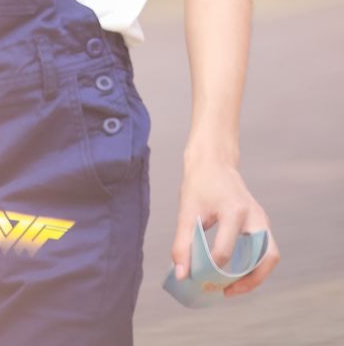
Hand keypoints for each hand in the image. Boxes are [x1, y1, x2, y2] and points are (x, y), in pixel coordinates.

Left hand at [171, 151, 279, 296]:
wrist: (213, 161)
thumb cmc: (199, 184)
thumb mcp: (187, 211)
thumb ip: (182, 244)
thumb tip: (181, 275)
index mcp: (234, 210)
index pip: (225, 251)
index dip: (208, 268)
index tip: (193, 277)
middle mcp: (254, 216)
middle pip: (265, 258)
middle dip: (248, 281)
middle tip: (225, 291)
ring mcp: (262, 219)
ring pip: (270, 256)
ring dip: (255, 276)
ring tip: (232, 287)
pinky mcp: (262, 223)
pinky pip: (265, 250)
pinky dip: (255, 266)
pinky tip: (235, 273)